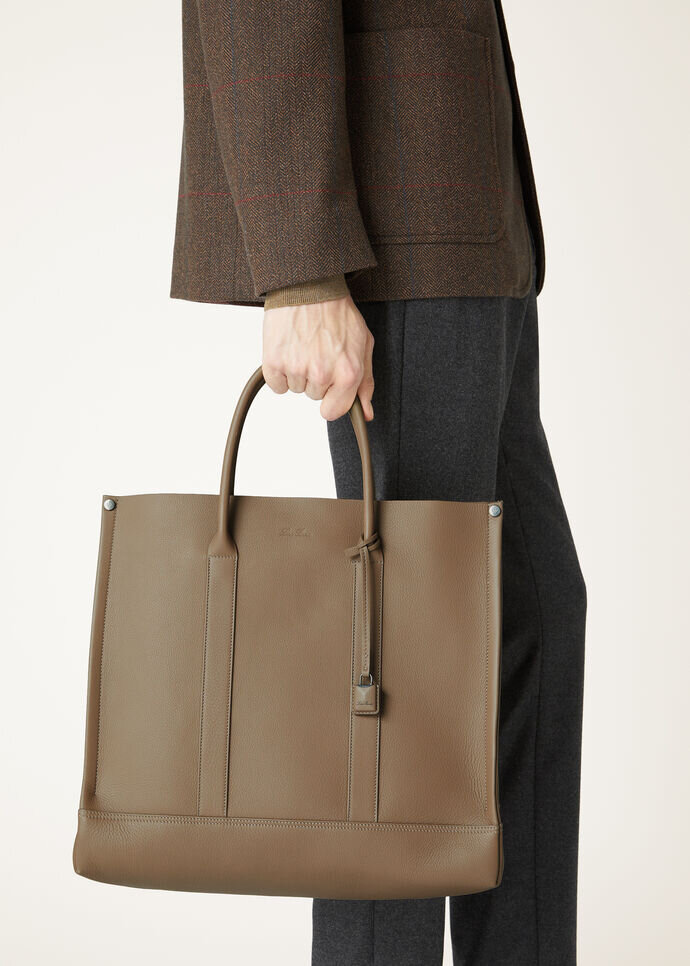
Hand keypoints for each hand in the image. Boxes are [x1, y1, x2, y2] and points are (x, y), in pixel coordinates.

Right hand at [262, 296, 374, 421]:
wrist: (309, 286)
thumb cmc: (337, 312)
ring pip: (296, 388)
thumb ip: (365, 382)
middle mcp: (322, 374)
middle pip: (314, 396)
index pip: (333, 411)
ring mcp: (296, 368)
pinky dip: (280, 371)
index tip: (329, 387)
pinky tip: (289, 349)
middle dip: (316, 378)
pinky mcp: (274, 362)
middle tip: (318, 350)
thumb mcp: (362, 344)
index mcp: (347, 373)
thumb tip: (365, 413)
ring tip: (304, 345)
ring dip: (298, 372)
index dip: (331, 399)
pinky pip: (277, 384)